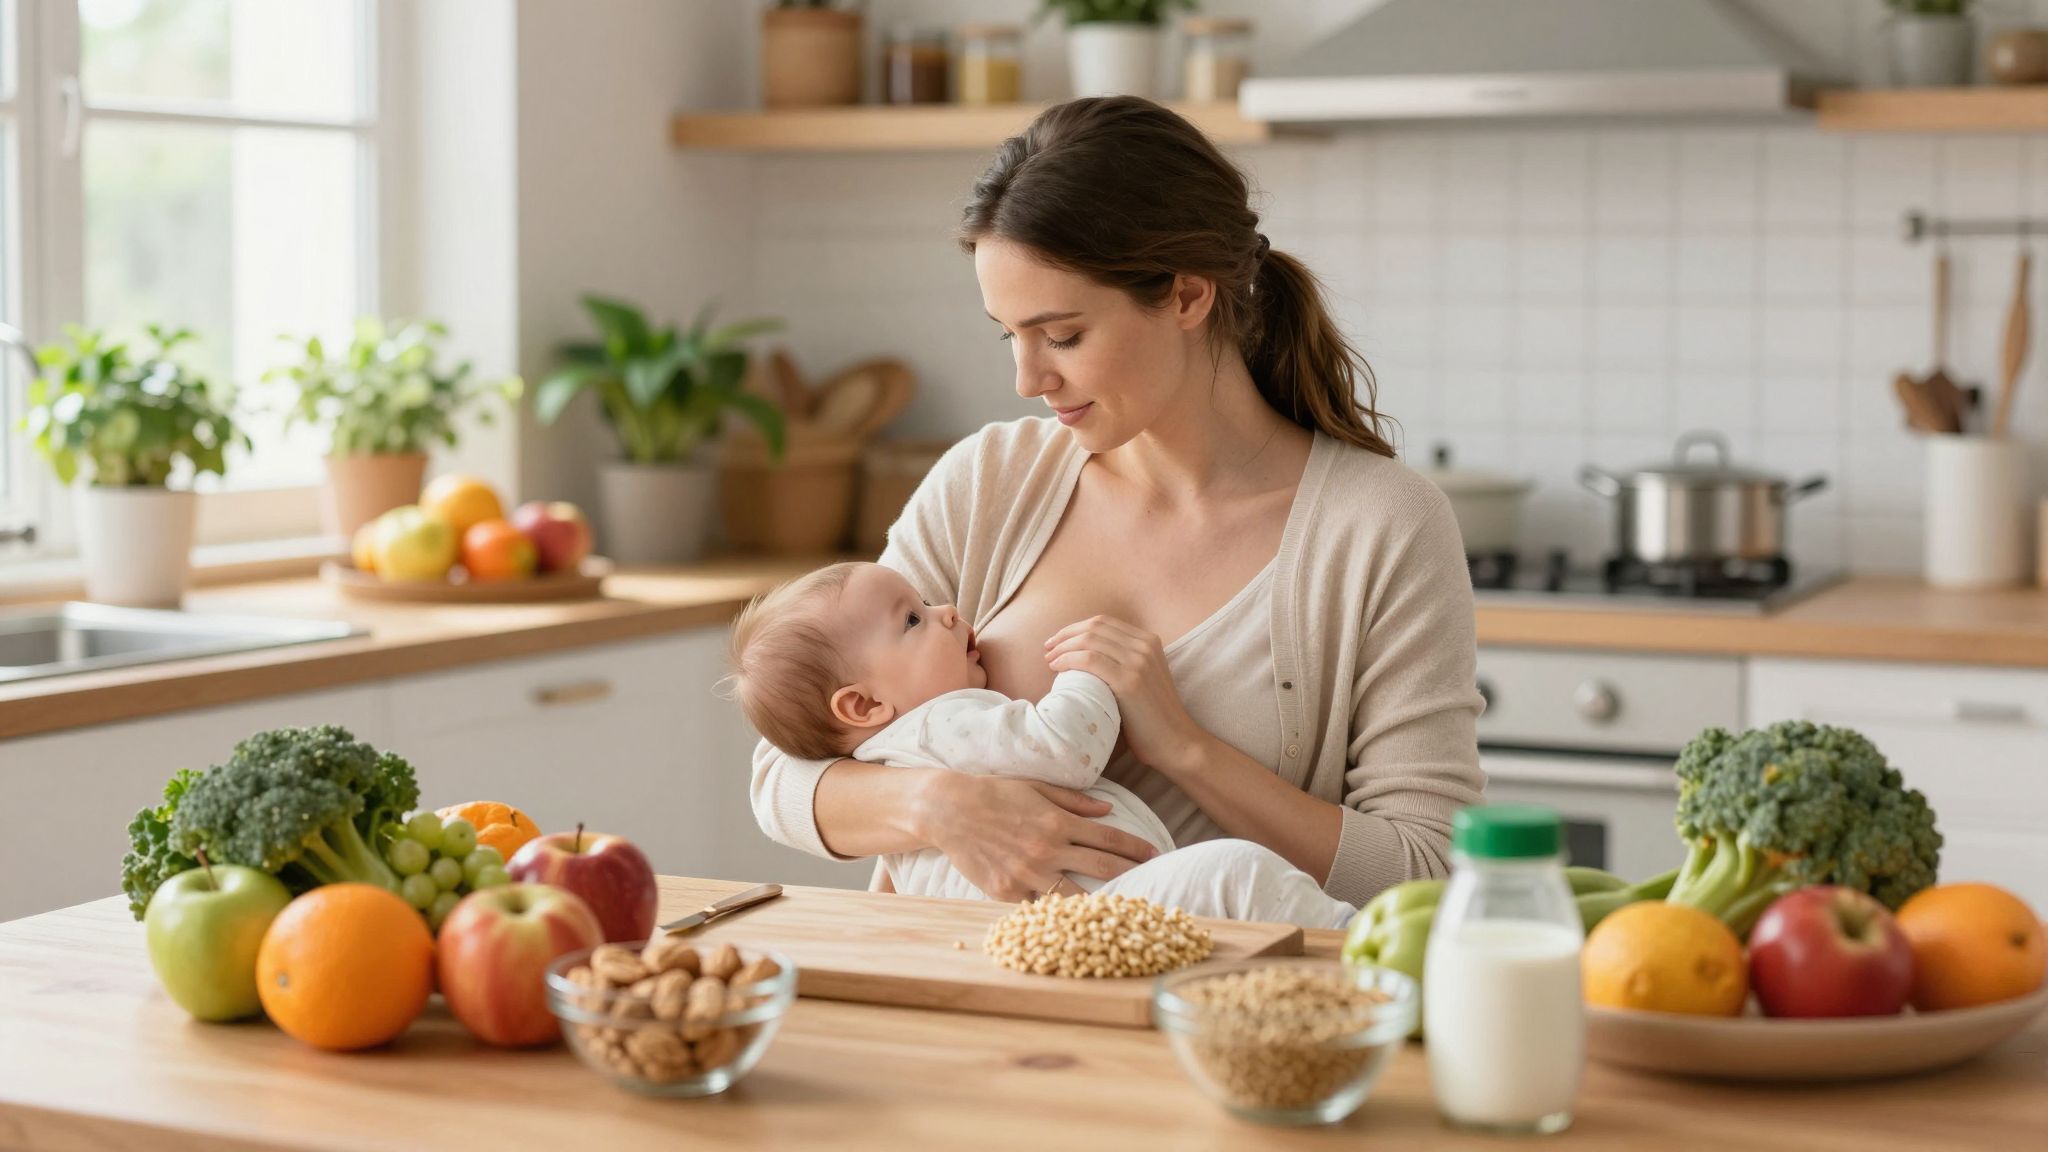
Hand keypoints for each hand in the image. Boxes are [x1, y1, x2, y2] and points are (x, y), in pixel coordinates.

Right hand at [915, 774, 1159, 901]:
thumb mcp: (1036, 787)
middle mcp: (1047, 850)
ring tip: (1120, 912)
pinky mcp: (1006, 892)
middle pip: (1102, 869)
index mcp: (1057, 822)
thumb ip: (1075, 801)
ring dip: (1098, 904)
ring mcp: (1026, 874)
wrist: (948, 810)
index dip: (1136, 849)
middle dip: (1131, 876)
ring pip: (1074, 897)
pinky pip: (1038, 908)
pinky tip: (1073, 921)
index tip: (1155, 855)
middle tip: (1153, 883)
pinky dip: (1054, 913)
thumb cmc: (994, 793)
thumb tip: (1109, 809)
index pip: (1108, 839)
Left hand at [1045, 615, 1207, 772]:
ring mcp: (1139, 662)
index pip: (1103, 622)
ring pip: (1090, 640)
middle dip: (1065, 635)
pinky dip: (1068, 660)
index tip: (1057, 641)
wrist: (1176, 742)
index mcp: (1149, 641)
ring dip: (1063, 647)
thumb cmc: (1152, 718)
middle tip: (1047, 649)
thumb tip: (1084, 657)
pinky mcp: (1130, 681)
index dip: (1075, 628)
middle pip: (1095, 627)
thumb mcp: (1142, 678)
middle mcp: (1145, 646)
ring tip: (1049, 659)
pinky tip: (1057, 668)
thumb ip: (1122, 662)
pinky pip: (1090, 660)